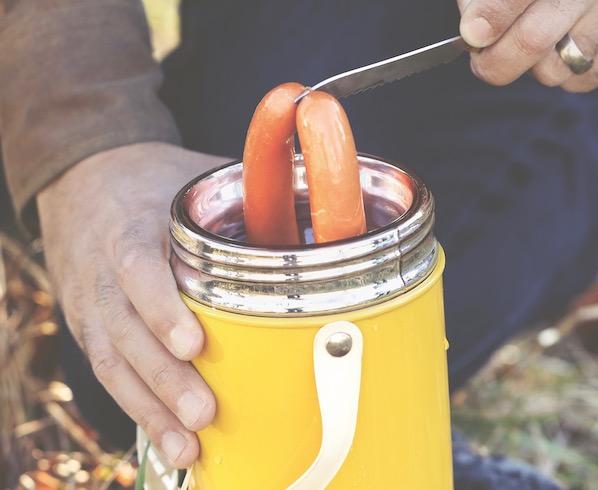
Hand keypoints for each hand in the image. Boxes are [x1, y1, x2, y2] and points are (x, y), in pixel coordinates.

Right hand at [37, 142, 230, 466]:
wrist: (84, 181)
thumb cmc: (152, 183)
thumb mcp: (190, 177)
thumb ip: (245, 194)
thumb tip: (321, 202)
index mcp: (132, 227)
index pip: (137, 268)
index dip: (161, 308)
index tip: (193, 344)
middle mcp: (103, 271)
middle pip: (126, 330)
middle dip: (165, 377)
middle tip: (205, 412)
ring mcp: (92, 304)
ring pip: (114, 362)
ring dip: (152, 408)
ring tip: (188, 446)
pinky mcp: (91, 329)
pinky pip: (110, 374)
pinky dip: (140, 411)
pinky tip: (170, 442)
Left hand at [458, 0, 597, 90]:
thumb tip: (474, 28)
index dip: (490, 17)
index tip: (472, 34)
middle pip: (533, 40)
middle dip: (497, 60)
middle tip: (484, 61)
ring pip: (553, 69)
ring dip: (535, 65)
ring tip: (540, 41)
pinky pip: (582, 81)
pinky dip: (566, 73)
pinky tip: (572, 45)